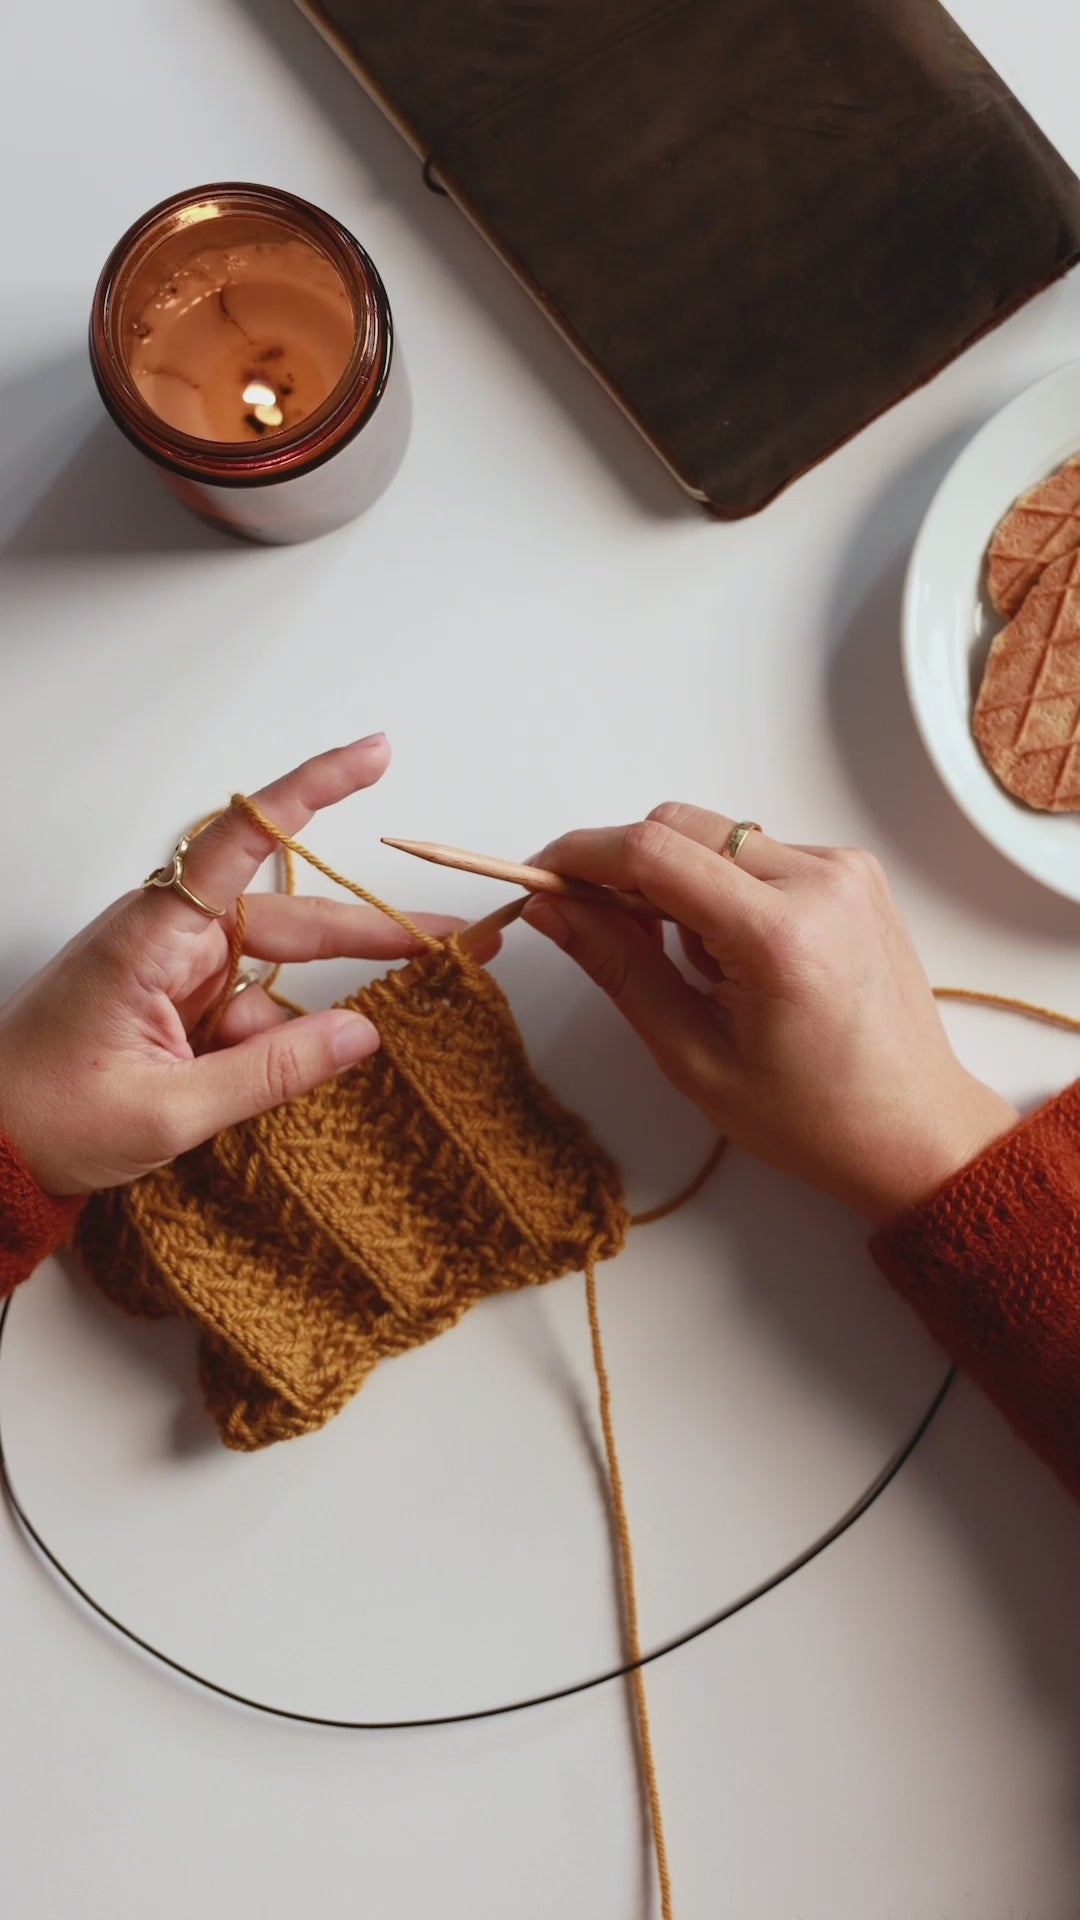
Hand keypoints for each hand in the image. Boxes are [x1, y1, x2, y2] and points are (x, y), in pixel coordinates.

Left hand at [0, 737, 466, 1196]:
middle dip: (373, 931)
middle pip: (290, 918)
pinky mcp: (172, 1003)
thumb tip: (366, 1032)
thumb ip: (271, 1071)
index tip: (375, 754)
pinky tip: (259, 1082)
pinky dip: (268, 1046)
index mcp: (153, 937)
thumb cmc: (44, 1117)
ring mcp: (170, 970)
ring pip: (273, 973)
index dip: (314, 790)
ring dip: (313, 1010)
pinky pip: (247, 1011)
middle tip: (457, 943)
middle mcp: (166, 936)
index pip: (245, 840)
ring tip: (346, 1037)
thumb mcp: (167, 1111)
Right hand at [524, 804, 1018, 1223]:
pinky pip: (756, 853)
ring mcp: (844, 869)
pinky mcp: (853, 873)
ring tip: (702, 972)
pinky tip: (740, 959)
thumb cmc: (810, 1117)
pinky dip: (725, 891)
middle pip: (679, 826)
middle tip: (615, 940)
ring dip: (682, 886)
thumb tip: (549, 908)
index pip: (651, 852)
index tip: (538, 878)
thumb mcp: (693, 1057)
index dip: (580, 856)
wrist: (915, 1130)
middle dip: (628, 873)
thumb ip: (619, 968)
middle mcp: (820, 881)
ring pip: (715, 838)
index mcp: (779, 935)